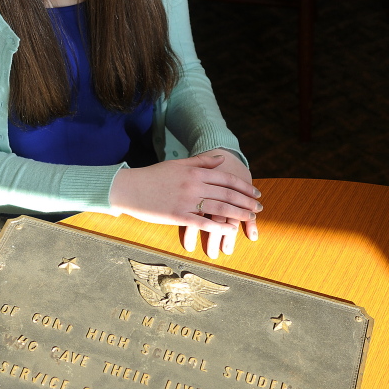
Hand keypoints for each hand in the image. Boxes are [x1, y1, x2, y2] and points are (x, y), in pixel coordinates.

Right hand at [109, 151, 261, 259]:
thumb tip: (221, 158)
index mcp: (195, 171)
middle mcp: (194, 185)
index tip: (256, 193)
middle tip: (259, 208)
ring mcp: (187, 201)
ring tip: (250, 218)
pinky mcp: (178, 216)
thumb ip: (201, 162)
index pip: (227, 178)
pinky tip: (230, 230)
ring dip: (238, 214)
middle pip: (227, 194)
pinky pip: (204, 222)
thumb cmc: (153, 176)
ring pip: (220, 208)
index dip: (244, 187)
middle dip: (247, 202)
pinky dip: (219, 227)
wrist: (129, 188)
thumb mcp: (178, 164)